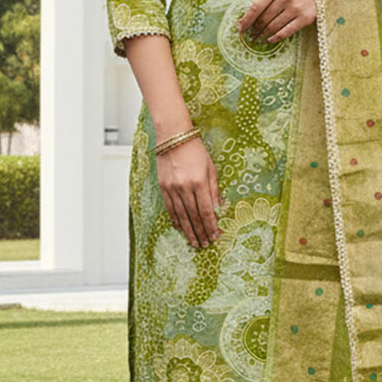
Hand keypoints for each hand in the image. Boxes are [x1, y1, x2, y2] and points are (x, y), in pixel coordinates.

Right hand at [156, 134, 223, 248]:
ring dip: (189, 231)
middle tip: (205, 244)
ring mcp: (172, 188)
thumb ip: (214, 189)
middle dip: (201, 232)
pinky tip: (180, 228)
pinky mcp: (163, 187)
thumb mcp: (210, 168)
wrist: (173, 137)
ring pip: (181, 215)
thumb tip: (218, 208)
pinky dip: (176, 220)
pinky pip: (170, 208)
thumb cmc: (195, 151)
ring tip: (194, 242)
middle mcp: (185, 187)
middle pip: (194, 216)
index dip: (211, 225)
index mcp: (199, 182)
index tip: (216, 236)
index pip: (207, 210)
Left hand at [237, 0, 316, 42]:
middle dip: (255, 29)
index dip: (247, 19)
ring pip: (274, 26)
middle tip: (251, 35)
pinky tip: (270, 40)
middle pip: (264, 18)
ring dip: (264, 34)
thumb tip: (249, 16)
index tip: (241, 28)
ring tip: (259, 38)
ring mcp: (295, 9)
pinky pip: (287, 31)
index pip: (256, 6)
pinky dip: (276, 37)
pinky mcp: (305, 18)